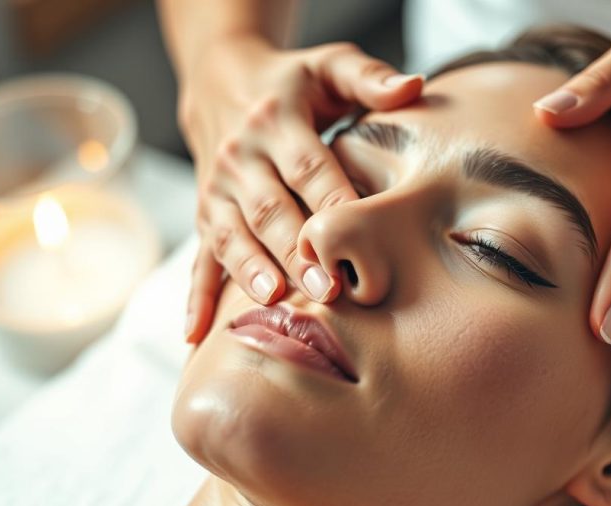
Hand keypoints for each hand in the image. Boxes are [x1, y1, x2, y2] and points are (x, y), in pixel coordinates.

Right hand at [180, 37, 423, 342]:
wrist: (221, 81)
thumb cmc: (294, 82)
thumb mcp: (330, 65)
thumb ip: (370, 77)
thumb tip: (413, 86)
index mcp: (278, 121)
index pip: (309, 168)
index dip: (331, 202)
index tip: (354, 235)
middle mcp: (241, 157)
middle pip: (271, 210)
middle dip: (297, 251)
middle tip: (328, 288)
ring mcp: (216, 190)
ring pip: (231, 235)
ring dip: (252, 271)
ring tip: (275, 300)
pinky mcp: (204, 216)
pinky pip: (198, 258)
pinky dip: (197, 297)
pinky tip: (196, 335)